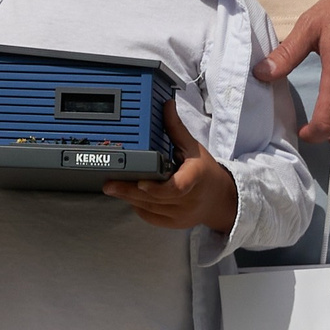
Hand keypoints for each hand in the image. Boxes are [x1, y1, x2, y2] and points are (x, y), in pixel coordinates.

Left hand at [103, 101, 239, 233]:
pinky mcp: (174, 223)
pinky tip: (128, 197)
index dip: (157, 187)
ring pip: (150, 208)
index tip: (141, 182)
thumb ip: (176, 129)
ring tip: (113, 187)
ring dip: (129, 198)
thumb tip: (166, 105)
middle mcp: (189, 199)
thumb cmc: (205, 171)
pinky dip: (138, 206)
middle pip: (155, 198)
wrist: (220, 199)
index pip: (177, 187)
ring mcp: (181, 214)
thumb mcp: (193, 148)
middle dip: (129, 190)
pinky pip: (150, 217)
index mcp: (195, 178)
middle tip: (109, 183)